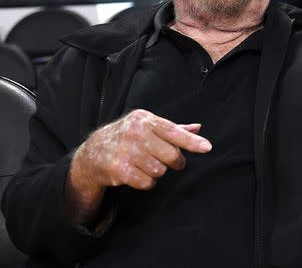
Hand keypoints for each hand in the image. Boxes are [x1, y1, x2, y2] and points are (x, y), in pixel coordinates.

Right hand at [66, 109, 211, 224]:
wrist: (94, 151)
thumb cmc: (129, 137)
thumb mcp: (149, 127)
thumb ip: (174, 129)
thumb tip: (198, 127)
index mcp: (145, 120)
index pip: (174, 131)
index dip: (192, 141)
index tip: (207, 148)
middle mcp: (135, 132)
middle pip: (171, 155)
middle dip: (174, 162)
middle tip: (169, 161)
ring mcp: (125, 151)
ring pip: (159, 170)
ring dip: (157, 172)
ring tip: (146, 164)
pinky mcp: (119, 169)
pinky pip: (147, 182)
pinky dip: (146, 182)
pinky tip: (138, 173)